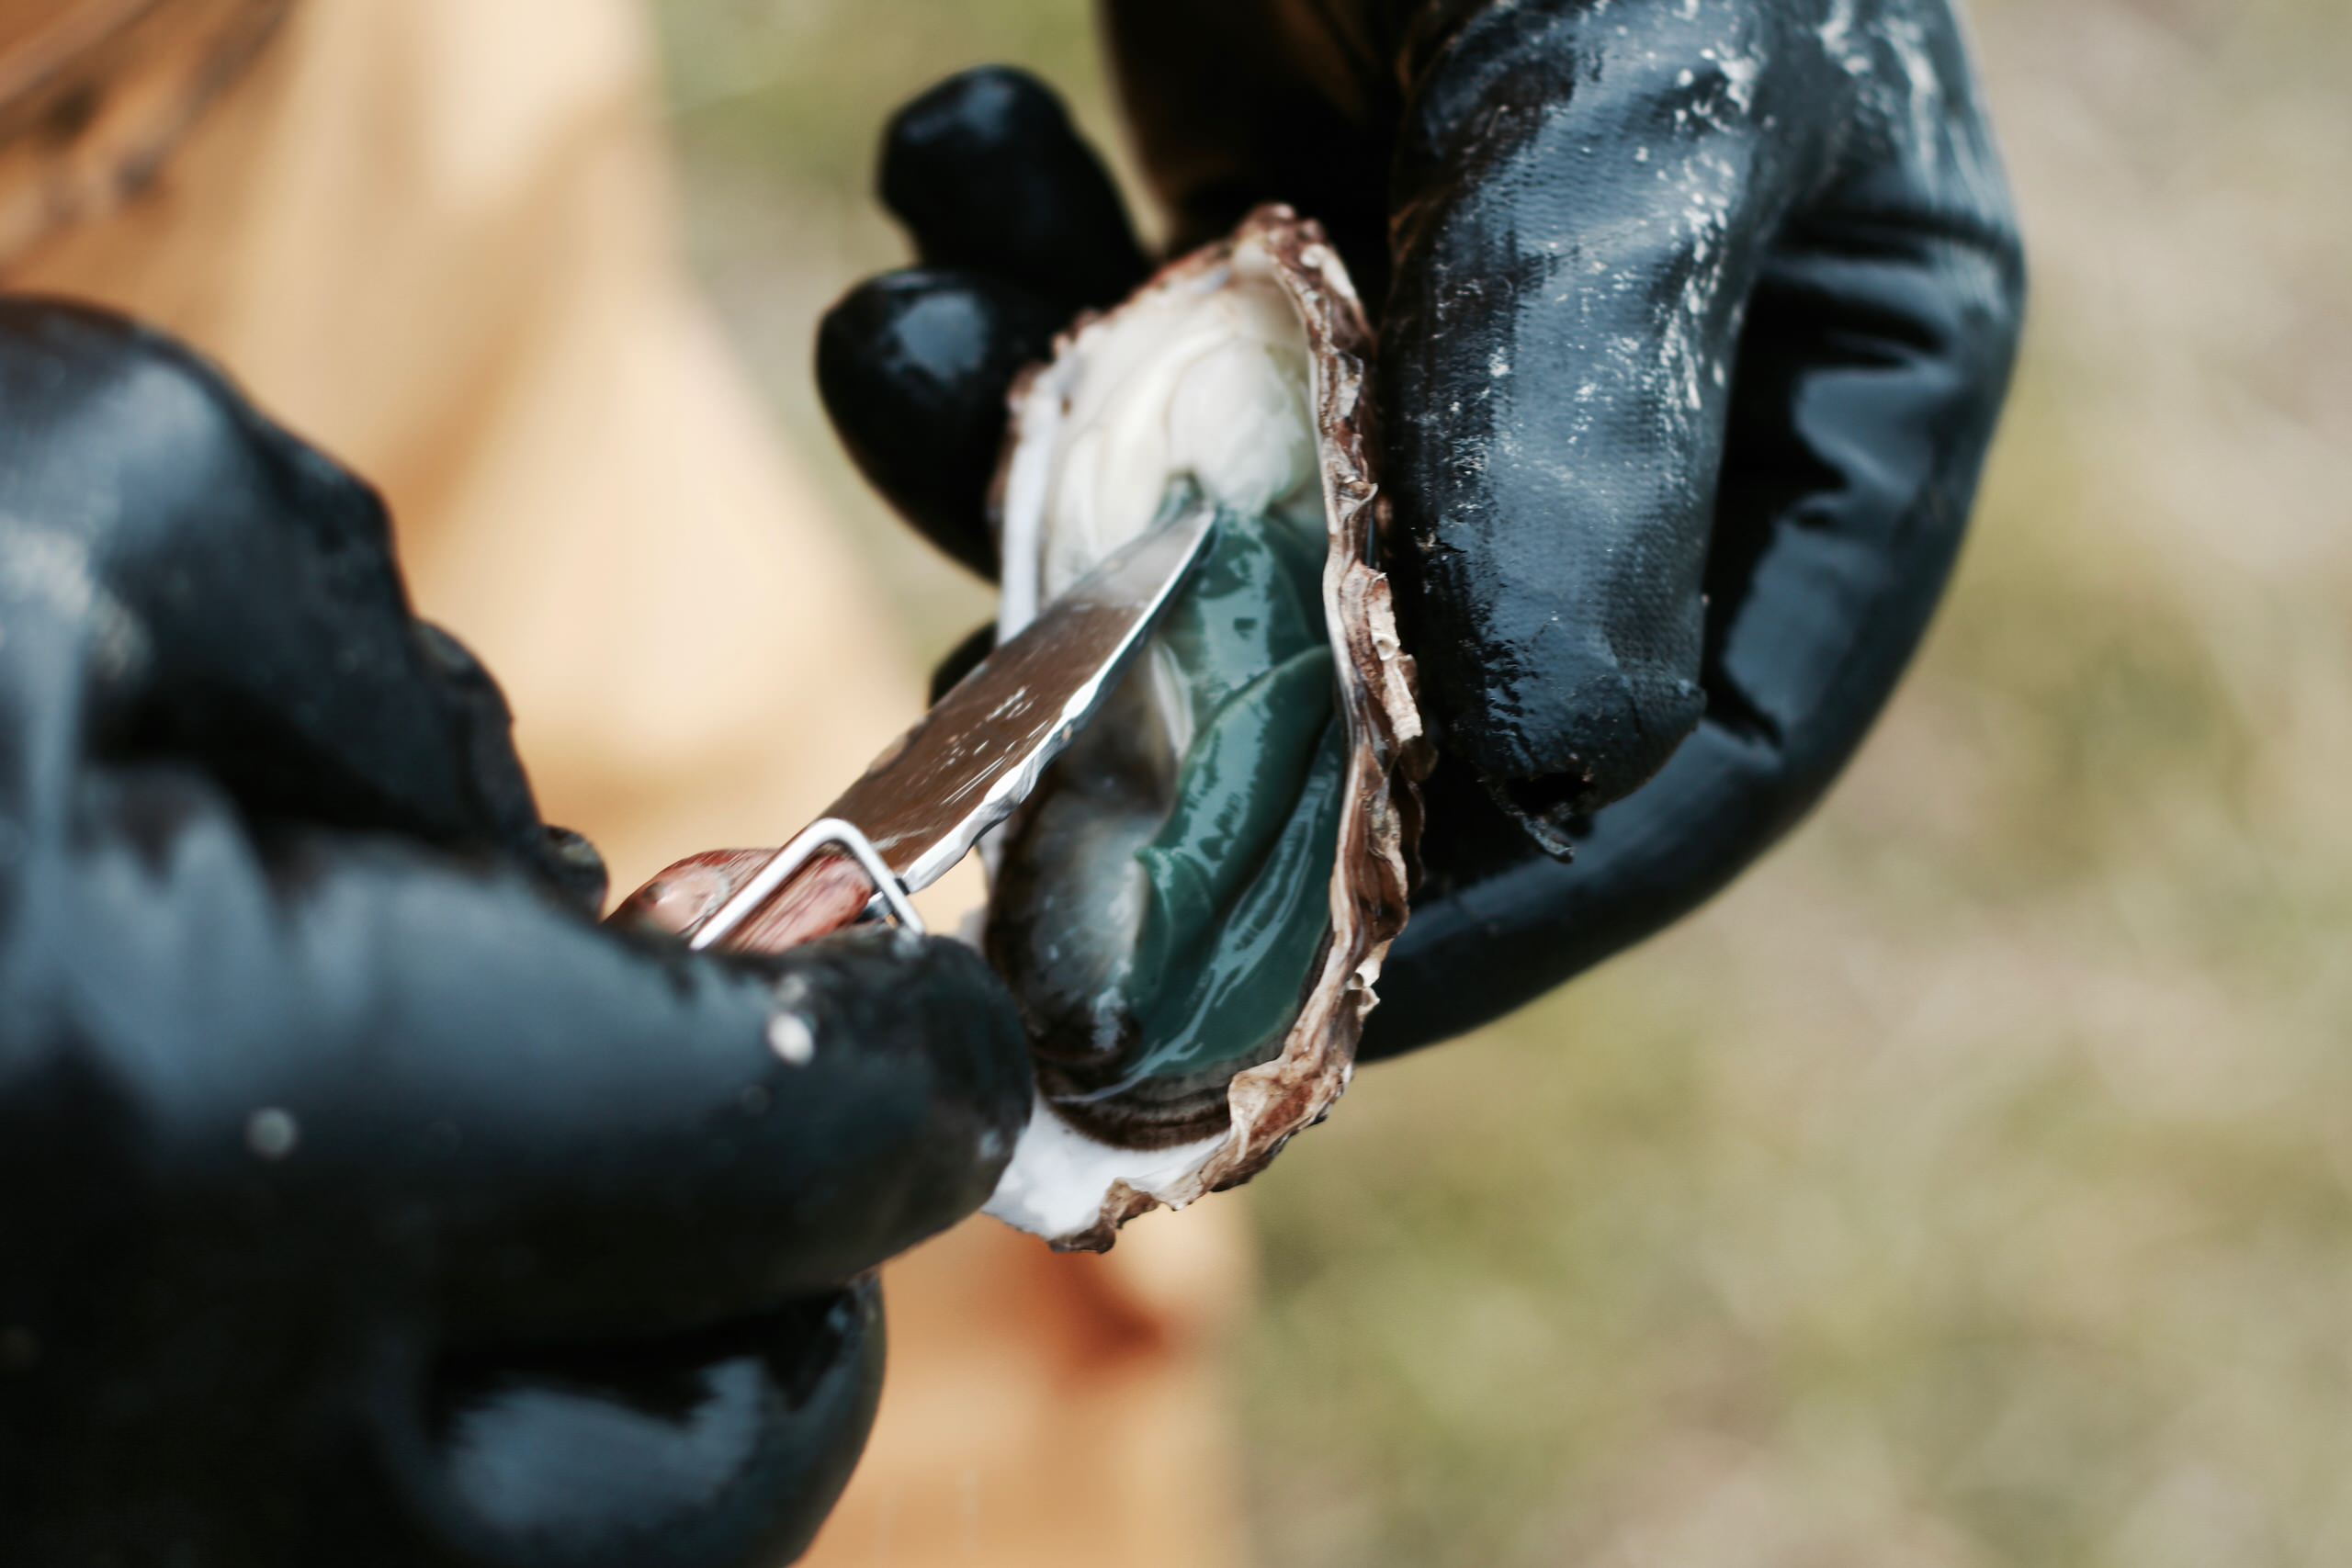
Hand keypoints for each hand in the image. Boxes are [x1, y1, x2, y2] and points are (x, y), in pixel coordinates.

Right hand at [0, 302, 1030, 1567]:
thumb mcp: (68, 525)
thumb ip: (384, 674)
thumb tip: (568, 884)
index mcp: (203, 1121)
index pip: (790, 1162)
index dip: (917, 1066)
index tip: (936, 1018)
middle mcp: (155, 1479)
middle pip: (725, 1467)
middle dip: (784, 1278)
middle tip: (741, 1114)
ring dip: (607, 1383)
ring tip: (506, 1180)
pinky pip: (331, 1555)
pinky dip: (399, 1450)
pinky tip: (308, 1264)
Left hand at [816, 0, 2024, 1053]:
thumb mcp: (1612, 90)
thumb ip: (1594, 417)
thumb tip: (1566, 771)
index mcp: (1822, 404)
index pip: (1690, 761)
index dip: (1482, 906)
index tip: (1263, 987)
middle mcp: (1630, 405)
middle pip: (1417, 690)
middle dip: (1181, 698)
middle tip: (993, 717)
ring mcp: (1428, 330)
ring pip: (1217, 542)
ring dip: (1031, 474)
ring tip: (921, 338)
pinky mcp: (1254, 235)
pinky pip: (1117, 365)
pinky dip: (997, 302)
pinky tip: (958, 145)